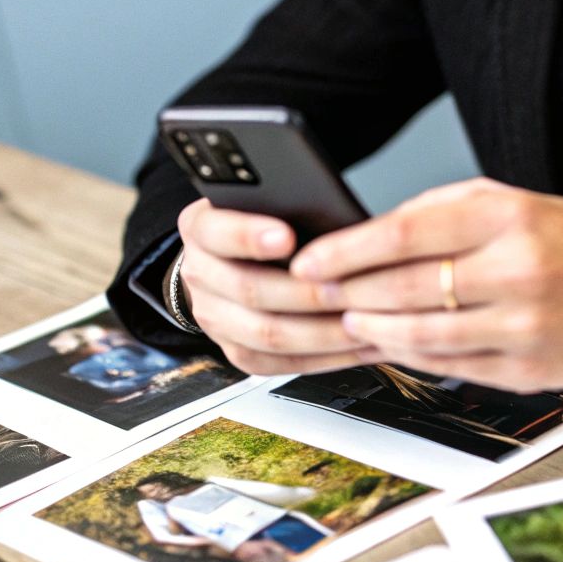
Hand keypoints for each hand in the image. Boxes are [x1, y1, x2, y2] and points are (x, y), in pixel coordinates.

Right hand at [173, 198, 371, 375]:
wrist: (230, 257)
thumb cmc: (262, 219)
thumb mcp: (265, 199)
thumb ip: (285, 206)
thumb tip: (332, 217)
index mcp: (200, 228)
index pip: (217, 232)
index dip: (250, 236)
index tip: (287, 237)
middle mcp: (199, 274)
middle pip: (249, 290)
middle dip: (306, 292)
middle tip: (349, 288)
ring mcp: (213, 317)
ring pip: (266, 334)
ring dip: (322, 331)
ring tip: (363, 321)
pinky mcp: (236, 350)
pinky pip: (279, 363)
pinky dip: (323, 357)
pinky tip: (356, 345)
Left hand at [289, 178, 562, 393]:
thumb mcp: (527, 201)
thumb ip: (453, 209)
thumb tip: (380, 228)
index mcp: (511, 216)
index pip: (406, 232)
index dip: (347, 250)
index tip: (309, 259)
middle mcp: (517, 270)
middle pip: (406, 287)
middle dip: (348, 293)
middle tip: (311, 295)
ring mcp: (524, 325)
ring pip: (422, 335)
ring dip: (374, 330)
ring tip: (346, 321)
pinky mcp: (530, 370)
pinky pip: (453, 367)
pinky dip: (414, 357)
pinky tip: (393, 345)